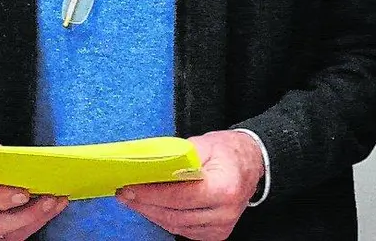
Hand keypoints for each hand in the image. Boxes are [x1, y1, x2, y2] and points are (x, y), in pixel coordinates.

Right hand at [0, 134, 68, 240]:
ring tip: (57, 201)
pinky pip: (16, 236)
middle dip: (27, 213)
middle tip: (49, 198)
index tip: (24, 193)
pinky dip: (36, 222)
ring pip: (8, 235)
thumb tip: (18, 160)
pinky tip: (52, 207)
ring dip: (37, 219)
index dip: (1, 198)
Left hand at [116, 129, 263, 240]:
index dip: (152, 194)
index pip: (180, 196)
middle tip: (124, 192)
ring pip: (176, 225)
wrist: (250, 164)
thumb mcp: (204, 143)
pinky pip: (182, 230)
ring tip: (133, 199)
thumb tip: (148, 164)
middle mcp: (225, 212)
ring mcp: (221, 227)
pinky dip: (164, 218)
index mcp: (225, 187)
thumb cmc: (227, 151)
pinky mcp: (215, 234)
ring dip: (151, 212)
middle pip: (175, 214)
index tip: (130, 187)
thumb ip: (177, 156)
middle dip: (145, 204)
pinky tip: (152, 207)